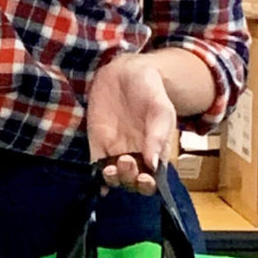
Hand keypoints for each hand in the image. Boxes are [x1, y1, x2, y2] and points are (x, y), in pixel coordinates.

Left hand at [86, 53, 176, 196]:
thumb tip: (154, 166)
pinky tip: (99, 179)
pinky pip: (96, 166)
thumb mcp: (160, 110)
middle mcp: (136, 156)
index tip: (145, 178)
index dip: (148, 185)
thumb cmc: (149, 91)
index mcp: (155, 151)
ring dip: (114, 178)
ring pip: (115, 177)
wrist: (125, 72)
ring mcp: (115, 152)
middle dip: (130, 180)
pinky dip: (97, 177)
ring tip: (113, 166)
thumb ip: (158, 136)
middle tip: (127, 162)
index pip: (153, 179)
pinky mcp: (97, 144)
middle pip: (132, 182)